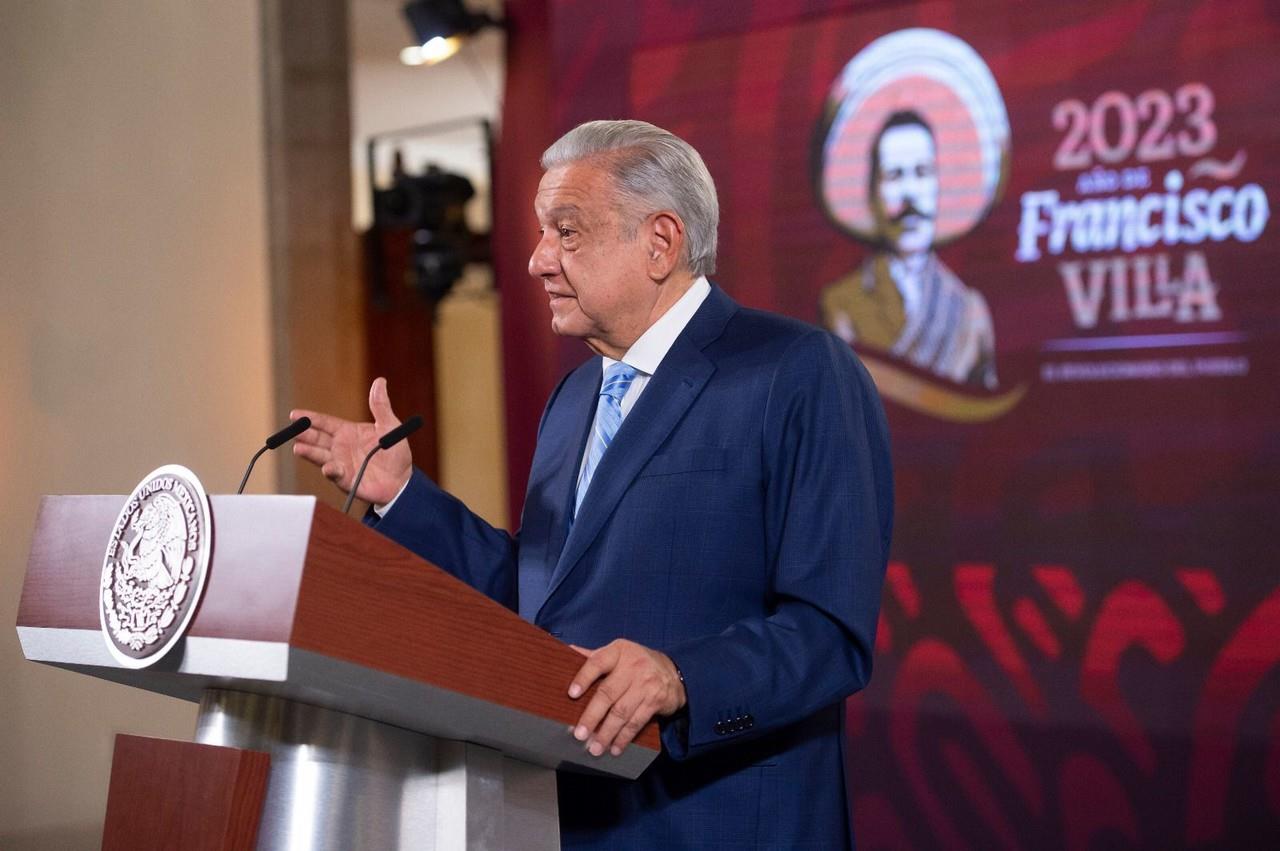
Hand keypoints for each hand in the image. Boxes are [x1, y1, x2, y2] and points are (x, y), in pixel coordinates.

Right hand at [291, 377, 411, 506]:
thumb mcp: (389, 426)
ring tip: (299, 447)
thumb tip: (380, 381)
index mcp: (347, 432)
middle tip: (294, 430)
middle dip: (304, 434)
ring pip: (320, 456)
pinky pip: (336, 474)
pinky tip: (328, 467)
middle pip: (317, 438)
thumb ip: (381, 406)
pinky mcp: (346, 479)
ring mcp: (340, 463)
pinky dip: (331, 470)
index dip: (310, 418)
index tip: (295, 415)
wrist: (402, 479)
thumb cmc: (395, 452)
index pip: (324, 423)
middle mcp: (339, 447)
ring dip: (310, 452)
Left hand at [567, 639, 685, 756]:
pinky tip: (615, 748)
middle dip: (592, 716)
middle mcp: (633, 665)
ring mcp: (646, 683)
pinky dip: (624, 737)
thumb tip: (567, 652)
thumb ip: (594, 656)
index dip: (583, 677)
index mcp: (618, 651)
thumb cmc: (637, 663)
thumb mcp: (618, 654)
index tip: (571, 694)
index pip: (598, 662)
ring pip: (621, 712)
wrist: (674, 673)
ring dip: (607, 733)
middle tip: (579, 734)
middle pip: (608, 693)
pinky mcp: (655, 700)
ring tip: (594, 747)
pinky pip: (636, 722)